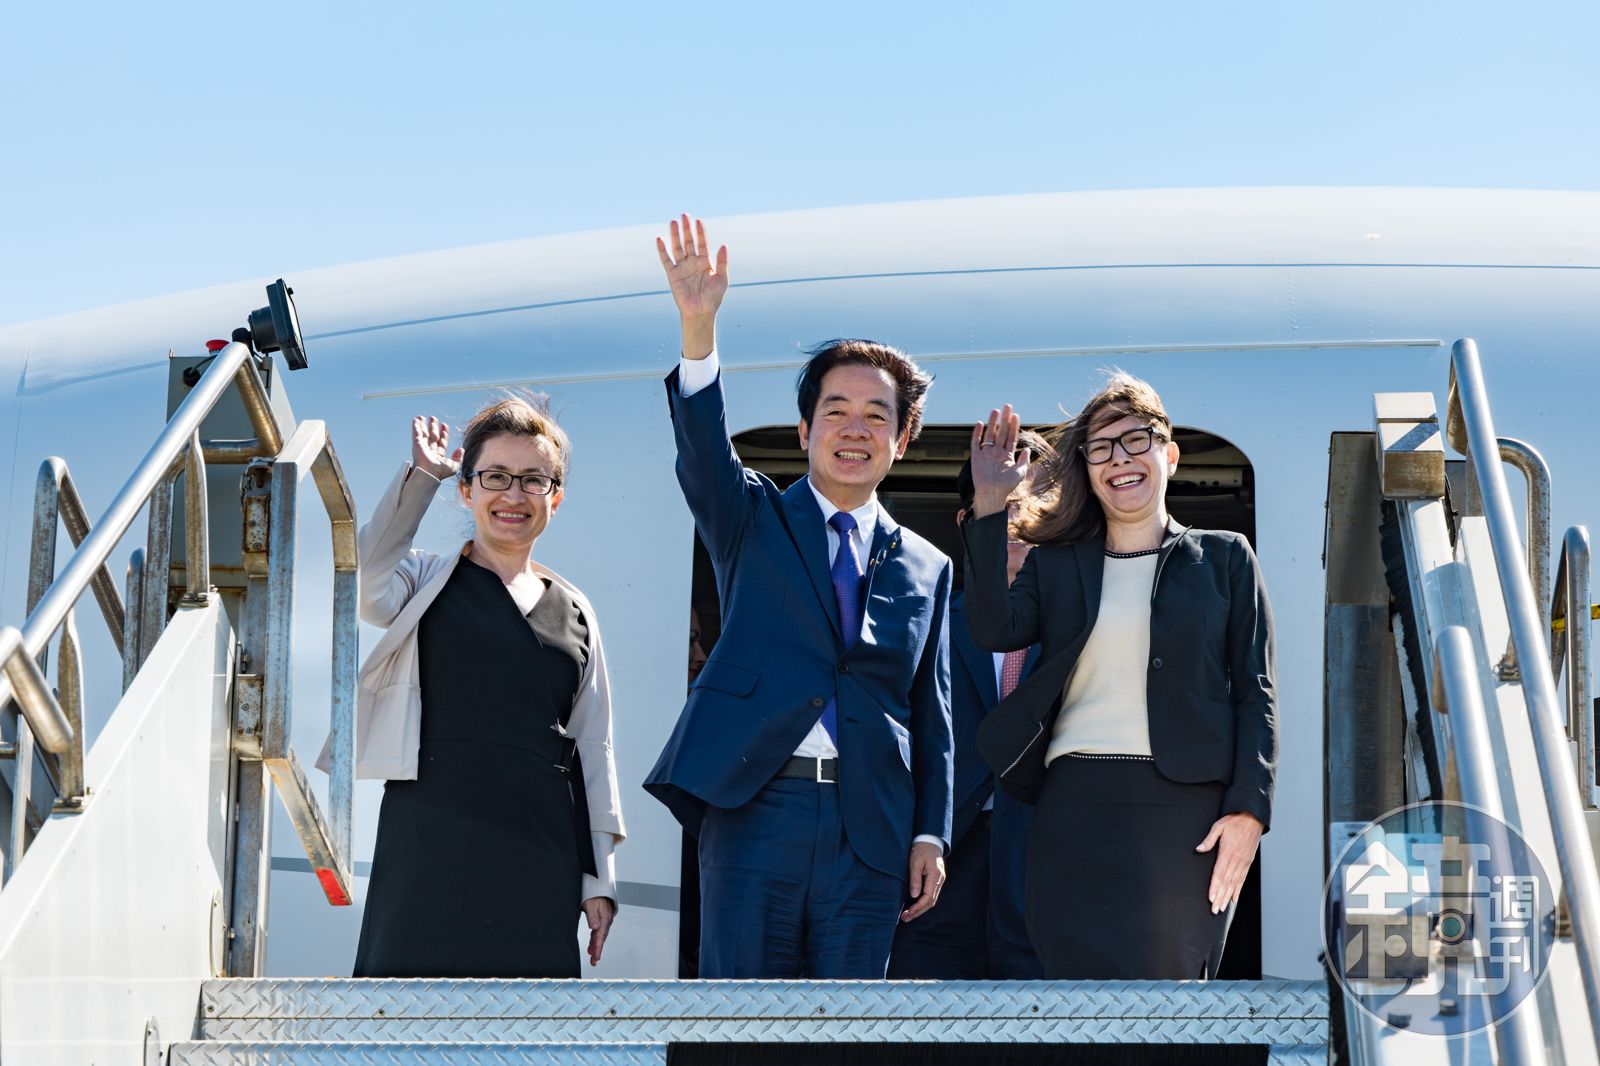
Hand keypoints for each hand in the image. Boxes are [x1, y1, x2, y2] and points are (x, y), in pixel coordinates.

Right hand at [411, 415, 462, 480]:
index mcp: (438, 456)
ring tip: (422, 417)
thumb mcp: (454, 466)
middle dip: (433, 427)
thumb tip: (461, 449)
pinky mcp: (416, 444)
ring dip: (423, 425)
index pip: (441, 442)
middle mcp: (430, 451)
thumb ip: (459, 458)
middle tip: (433, 418)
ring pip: (424, 434)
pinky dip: (416, 426)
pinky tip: (416, 420)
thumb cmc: (440, 473)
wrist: (429, 473)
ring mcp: (423, 447)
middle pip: (432, 436)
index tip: (444, 425)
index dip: (443, 433)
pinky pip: (416, 433)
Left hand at [581, 896, 615, 965]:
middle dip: (598, 950)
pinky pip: (599, 931)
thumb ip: (593, 916)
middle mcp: (606, 919)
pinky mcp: (602, 918)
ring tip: (593, 956)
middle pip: (601, 937)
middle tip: (594, 961)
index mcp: (604, 917)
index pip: (600, 935)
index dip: (597, 947)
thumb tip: (595, 928)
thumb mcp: (590, 904)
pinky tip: (591, 945)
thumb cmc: (593, 893)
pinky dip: (595, 939)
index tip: (595, 956)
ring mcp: (605, 919)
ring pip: (600, 935)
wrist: (597, 885)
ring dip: (596, 946)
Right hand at [655, 214, 726, 358]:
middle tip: (684, 215)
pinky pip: (666, 260)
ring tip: (673, 222)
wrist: (701, 313)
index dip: (700, 232)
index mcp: (706, 263)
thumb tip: (724, 245)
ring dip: (675, 235)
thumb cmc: (713, 298)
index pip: (702, 243)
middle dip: (686, 229)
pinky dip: (662, 250)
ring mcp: (682, 268)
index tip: (698, 221)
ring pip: (677, 248)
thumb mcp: (722, 279)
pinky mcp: (672, 275)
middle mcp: (693, 263)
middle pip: (688, 242)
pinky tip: (660, 239)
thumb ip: (722, 262)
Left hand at [901, 841, 945, 921]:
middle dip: (918, 912)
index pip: (928, 897)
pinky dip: (923, 903)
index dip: (918, 907)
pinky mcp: (936, 881)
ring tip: (909, 915)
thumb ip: (915, 879)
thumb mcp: (915, 863)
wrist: (930, 842)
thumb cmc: (921, 850)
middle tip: (906, 918)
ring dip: (921, 909)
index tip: (908, 913)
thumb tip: (914, 896)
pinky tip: (915, 906)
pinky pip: (931, 895)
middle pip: (931, 902)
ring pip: (932, 900)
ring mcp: (939, 881)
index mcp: (935, 876)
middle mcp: (939, 881)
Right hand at [969, 405, 1031, 516]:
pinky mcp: (976, 457)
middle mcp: (997, 452)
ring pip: (990, 434)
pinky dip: (977, 433)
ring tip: (995, 411)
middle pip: (1001, 432)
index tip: (1016, 415)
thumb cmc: (1006, 486)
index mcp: (1007, 455)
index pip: (1011, 437)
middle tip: (1007, 406)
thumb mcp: (1020, 472)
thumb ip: (1024, 460)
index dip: (1014, 426)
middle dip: (1004, 419)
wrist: (992, 494)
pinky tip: (980, 424)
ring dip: (992, 423)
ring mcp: (986, 454)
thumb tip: (1028, 449)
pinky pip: (976, 443)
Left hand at [1196, 812, 1263, 914]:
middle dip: (1220, 897)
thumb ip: (1209, 840)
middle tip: (1215, 910)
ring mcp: (1243, 862)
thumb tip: (1198, 849)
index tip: (1211, 898)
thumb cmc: (1233, 821)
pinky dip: (1238, 890)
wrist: (1252, 818)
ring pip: (1235, 883)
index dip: (1215, 887)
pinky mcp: (1248, 862)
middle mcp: (1236, 860)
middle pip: (1226, 882)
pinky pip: (1242, 879)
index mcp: (1227, 852)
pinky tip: (1234, 899)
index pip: (1219, 874)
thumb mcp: (1218, 826)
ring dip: (1228, 897)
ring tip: (1222, 908)